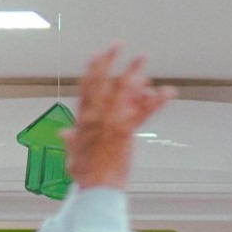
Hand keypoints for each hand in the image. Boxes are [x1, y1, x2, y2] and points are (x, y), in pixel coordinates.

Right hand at [61, 47, 175, 189]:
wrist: (96, 187)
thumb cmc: (86, 175)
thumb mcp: (73, 154)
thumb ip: (70, 140)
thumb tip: (63, 133)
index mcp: (82, 120)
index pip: (86, 88)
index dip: (92, 70)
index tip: (96, 55)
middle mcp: (94, 116)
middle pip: (102, 81)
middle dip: (110, 61)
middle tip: (118, 44)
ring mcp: (109, 121)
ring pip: (123, 89)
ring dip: (134, 70)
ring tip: (143, 56)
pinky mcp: (125, 130)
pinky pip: (144, 112)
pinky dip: (158, 101)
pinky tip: (169, 91)